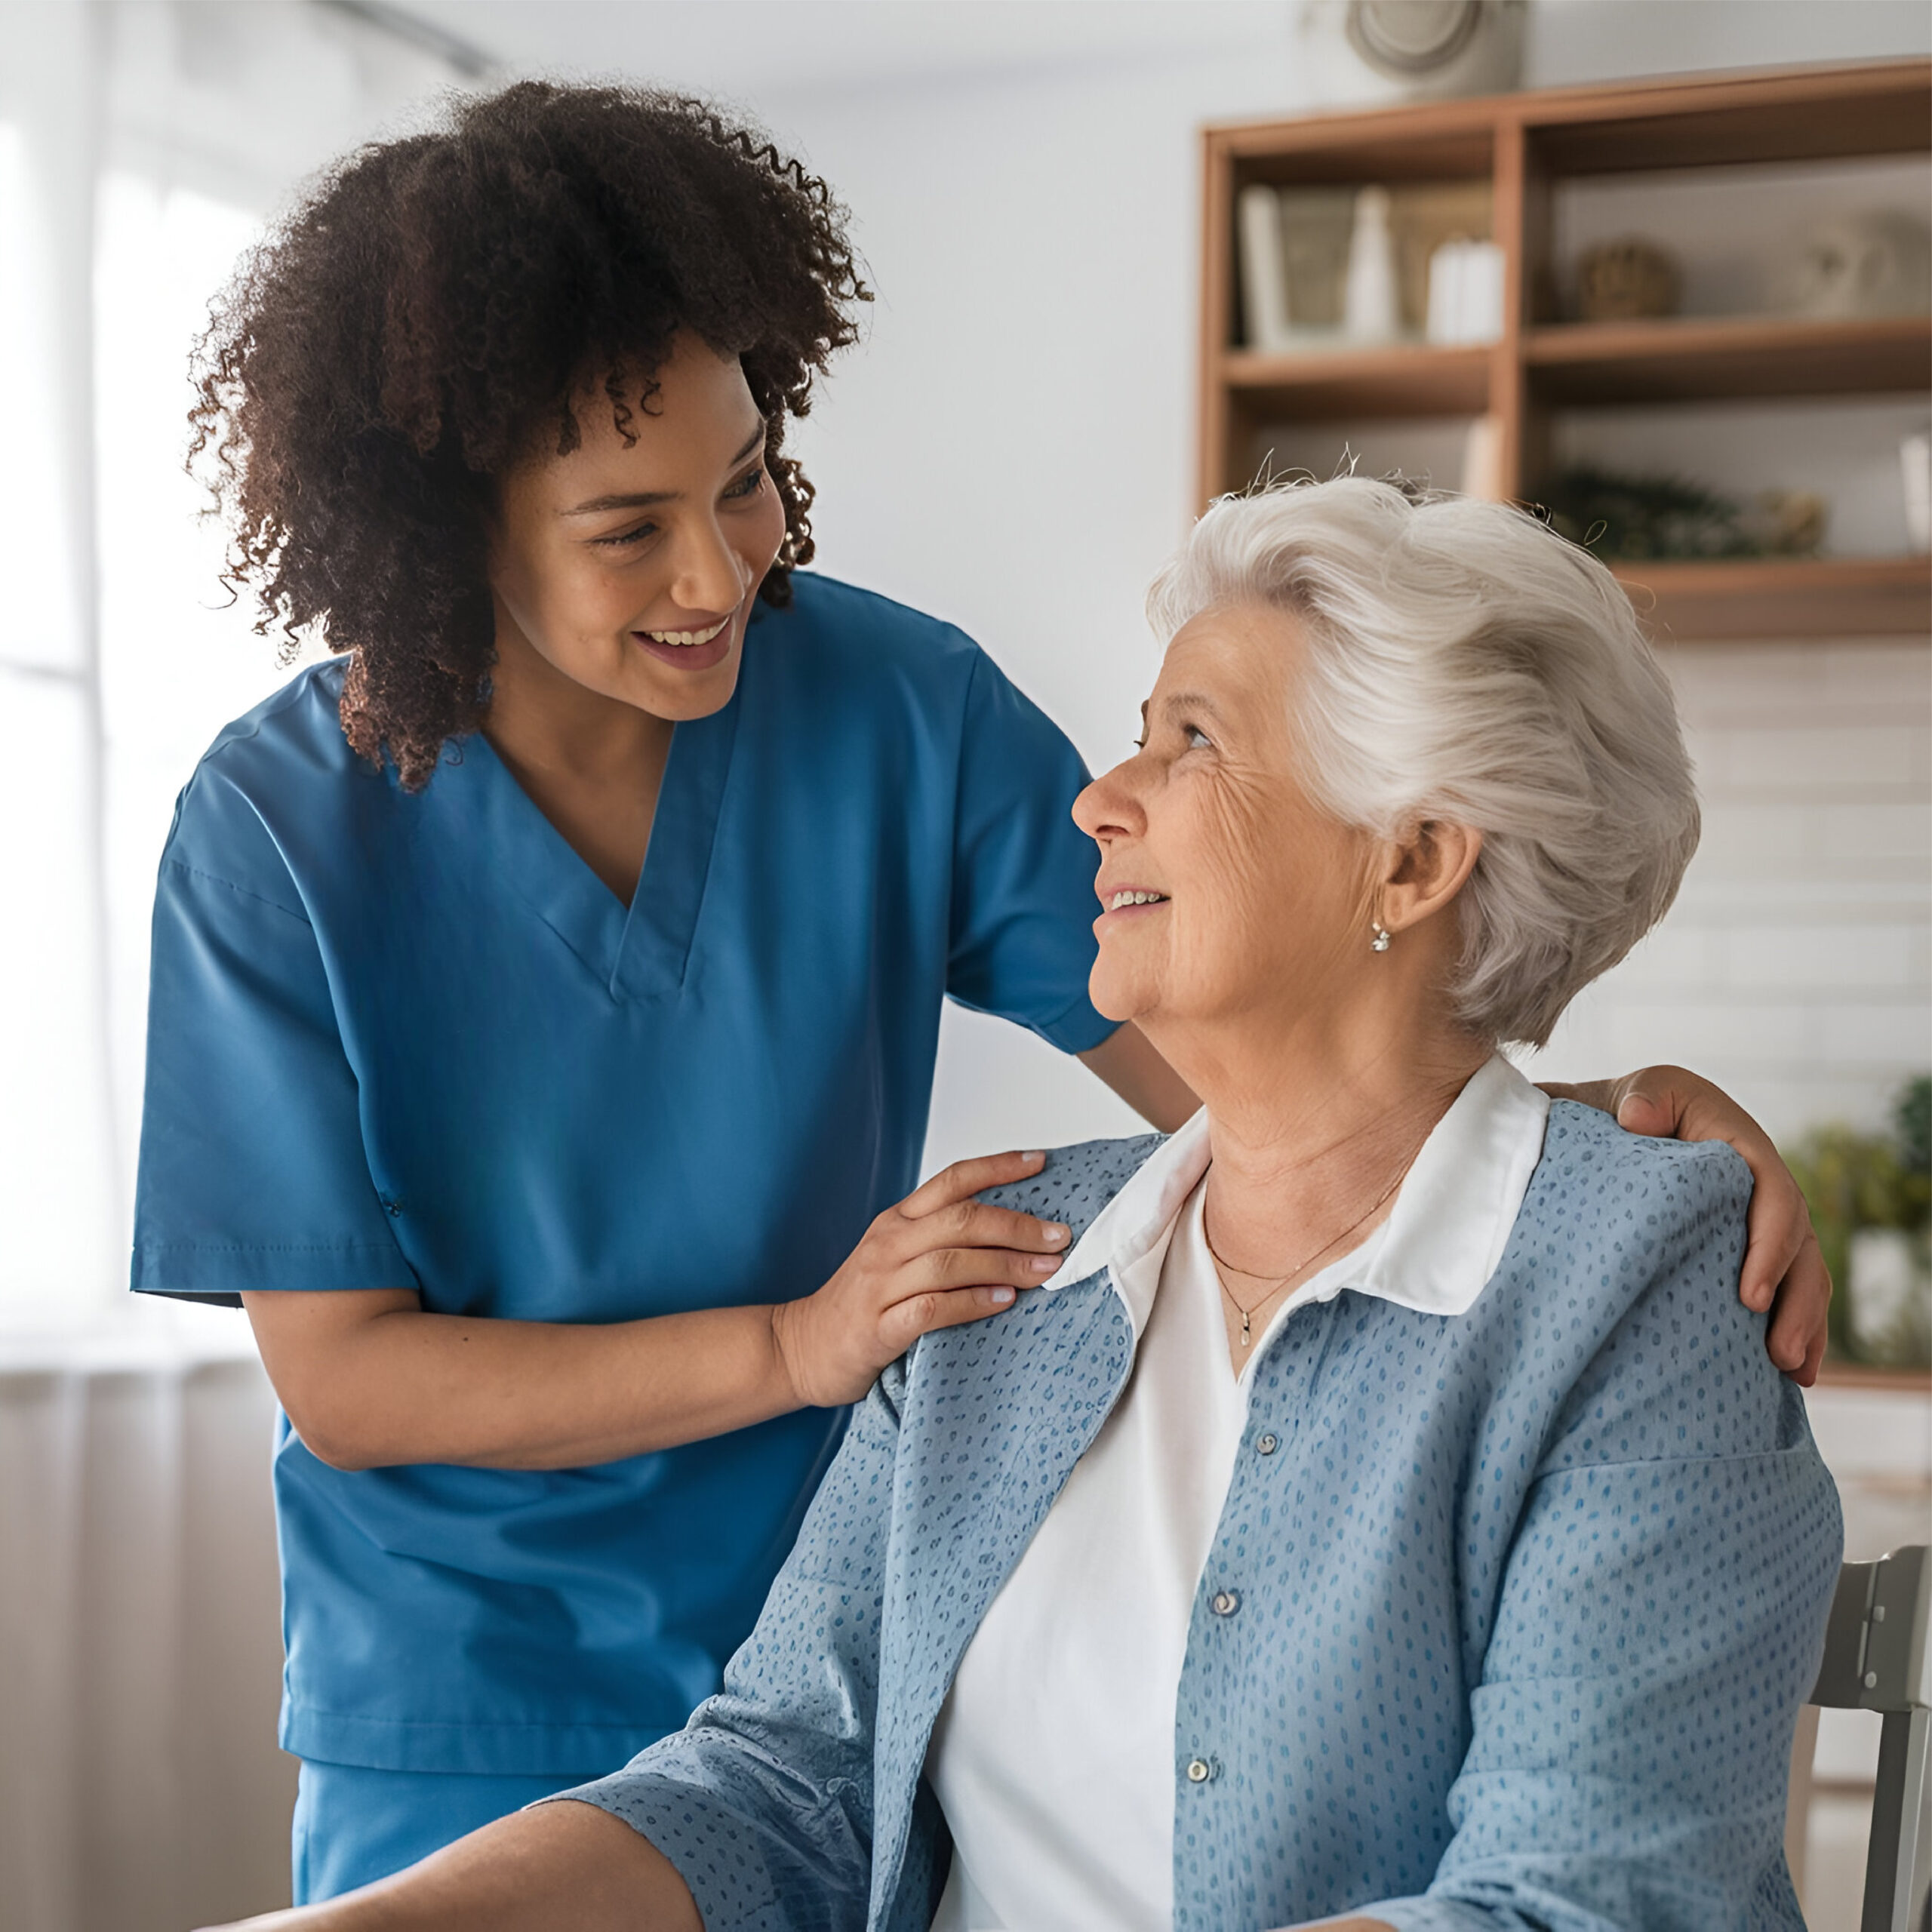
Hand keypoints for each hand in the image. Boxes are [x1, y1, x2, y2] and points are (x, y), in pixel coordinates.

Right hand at [770, 1151, 1070, 1406]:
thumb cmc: (859, 1304)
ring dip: (1005, 1263)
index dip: (998, 1166)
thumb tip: (1013, 1233)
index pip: (953, 1180)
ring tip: (1046, 1270)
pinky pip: (932, 1308)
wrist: (801, 1347)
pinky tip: (1003, 1302)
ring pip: (951, 1261)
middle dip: (1018, 1225)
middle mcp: (889, 1244)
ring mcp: (882, 1284)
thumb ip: (942, 1241)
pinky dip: (972, 1302)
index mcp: (897, 1221)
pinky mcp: (878, 1326)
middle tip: (1059, 1237)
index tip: (1041, 1161)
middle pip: (961, 1219)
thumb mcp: (895, 1257)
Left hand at [1551, 1066, 1829, 1384]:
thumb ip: (1642, 1099)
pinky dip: (1795, 1329)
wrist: (1626, 1120)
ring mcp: (1763, 1222)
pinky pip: (1787, 1290)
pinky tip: (1791, 1375)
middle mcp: (1766, 1187)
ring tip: (1791, 1373)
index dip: (1769, 1246)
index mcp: (1743, 1148)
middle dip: (1794, 1303)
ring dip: (1802, 1324)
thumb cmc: (1632, 1106)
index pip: (1772, 1196)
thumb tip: (1638, 1119)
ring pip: (1802, 1276)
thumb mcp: (1640, 1092)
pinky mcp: (1753, 1250)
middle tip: (1777, 1353)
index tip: (1750, 1295)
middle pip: (1799, 1247)